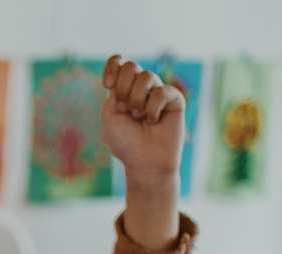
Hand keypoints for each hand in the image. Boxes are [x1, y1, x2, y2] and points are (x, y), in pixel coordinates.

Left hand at [100, 55, 184, 183]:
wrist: (144, 162)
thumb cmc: (125, 143)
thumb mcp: (110, 115)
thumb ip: (115, 90)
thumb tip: (130, 72)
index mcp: (122, 89)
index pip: (118, 63)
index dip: (112, 66)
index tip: (107, 84)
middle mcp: (140, 88)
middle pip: (131, 66)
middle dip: (124, 88)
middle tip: (125, 109)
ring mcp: (158, 92)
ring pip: (147, 76)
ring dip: (137, 100)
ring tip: (139, 118)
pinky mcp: (174, 99)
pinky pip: (161, 92)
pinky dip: (152, 108)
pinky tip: (154, 121)